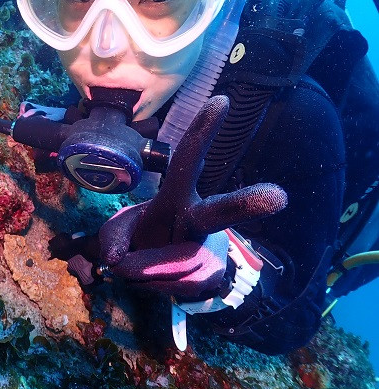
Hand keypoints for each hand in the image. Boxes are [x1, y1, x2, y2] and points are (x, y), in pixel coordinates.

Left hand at [98, 95, 287, 297]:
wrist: (170, 275)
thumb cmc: (145, 238)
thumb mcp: (118, 232)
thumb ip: (112, 239)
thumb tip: (117, 263)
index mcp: (178, 196)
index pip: (188, 159)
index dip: (202, 130)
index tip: (222, 100)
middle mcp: (200, 220)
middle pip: (221, 212)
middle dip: (245, 204)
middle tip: (277, 196)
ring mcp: (208, 253)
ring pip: (170, 266)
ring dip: (142, 270)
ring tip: (143, 263)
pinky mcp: (208, 281)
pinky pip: (165, 288)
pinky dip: (147, 285)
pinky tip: (157, 277)